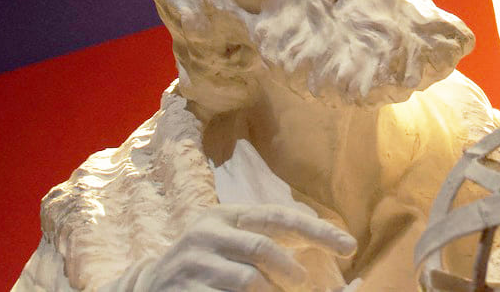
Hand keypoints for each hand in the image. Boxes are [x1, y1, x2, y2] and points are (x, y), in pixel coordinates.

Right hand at [134, 204, 356, 291]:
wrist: (150, 287)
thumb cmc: (210, 263)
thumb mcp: (234, 241)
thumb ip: (273, 239)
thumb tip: (333, 241)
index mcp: (226, 215)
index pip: (279, 217)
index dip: (318, 230)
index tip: (349, 246)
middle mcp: (208, 232)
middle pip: (263, 248)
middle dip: (290, 270)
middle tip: (302, 283)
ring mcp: (193, 264)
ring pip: (248, 281)